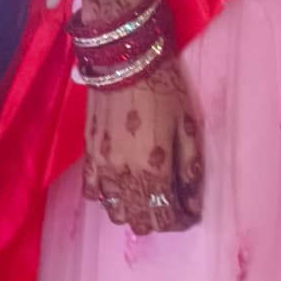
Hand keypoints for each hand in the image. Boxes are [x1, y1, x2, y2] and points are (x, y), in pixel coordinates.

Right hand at [82, 53, 203, 231]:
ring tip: (145, 195)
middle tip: (170, 204)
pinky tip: (119, 187)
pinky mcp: (87, 154)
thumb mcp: (188, 127)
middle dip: (158, 219)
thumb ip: (190, 170)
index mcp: (154, 168)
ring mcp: (102, 166)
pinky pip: (92, 192)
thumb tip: (193, 205)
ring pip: (114, 212)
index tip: (188, 213)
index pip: (165, 218)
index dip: (180, 221)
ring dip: (132, 211)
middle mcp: (124, 174)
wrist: (125, 59)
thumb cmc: (164, 89)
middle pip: (138, 221)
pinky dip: (106, 197)